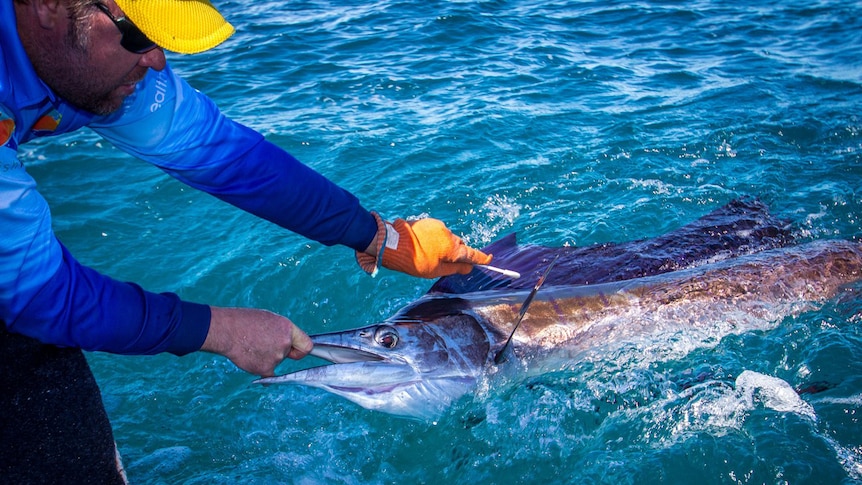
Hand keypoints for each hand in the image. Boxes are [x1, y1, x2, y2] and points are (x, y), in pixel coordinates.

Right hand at [201, 306, 312, 376]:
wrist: (226, 330)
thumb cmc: (245, 321)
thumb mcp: (269, 319)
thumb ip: (282, 332)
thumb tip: (289, 343)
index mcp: (288, 329)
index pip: (307, 345)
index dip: (301, 349)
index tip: (296, 351)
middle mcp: (285, 343)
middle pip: (288, 354)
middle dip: (279, 352)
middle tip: (262, 343)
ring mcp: (275, 357)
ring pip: (275, 361)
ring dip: (265, 357)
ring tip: (251, 345)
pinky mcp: (265, 368)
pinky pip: (268, 374)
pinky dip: (261, 370)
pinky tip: (252, 362)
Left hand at [356, 212, 491, 277]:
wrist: (392, 243)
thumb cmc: (414, 261)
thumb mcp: (435, 270)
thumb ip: (454, 269)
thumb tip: (468, 267)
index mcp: (452, 248)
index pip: (471, 254)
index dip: (481, 258)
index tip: (489, 259)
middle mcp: (449, 234)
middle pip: (459, 246)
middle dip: (456, 254)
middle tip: (448, 264)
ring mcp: (438, 226)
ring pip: (448, 238)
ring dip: (444, 246)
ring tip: (429, 255)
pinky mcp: (428, 222)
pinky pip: (438, 232)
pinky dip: (435, 239)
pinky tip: (424, 246)